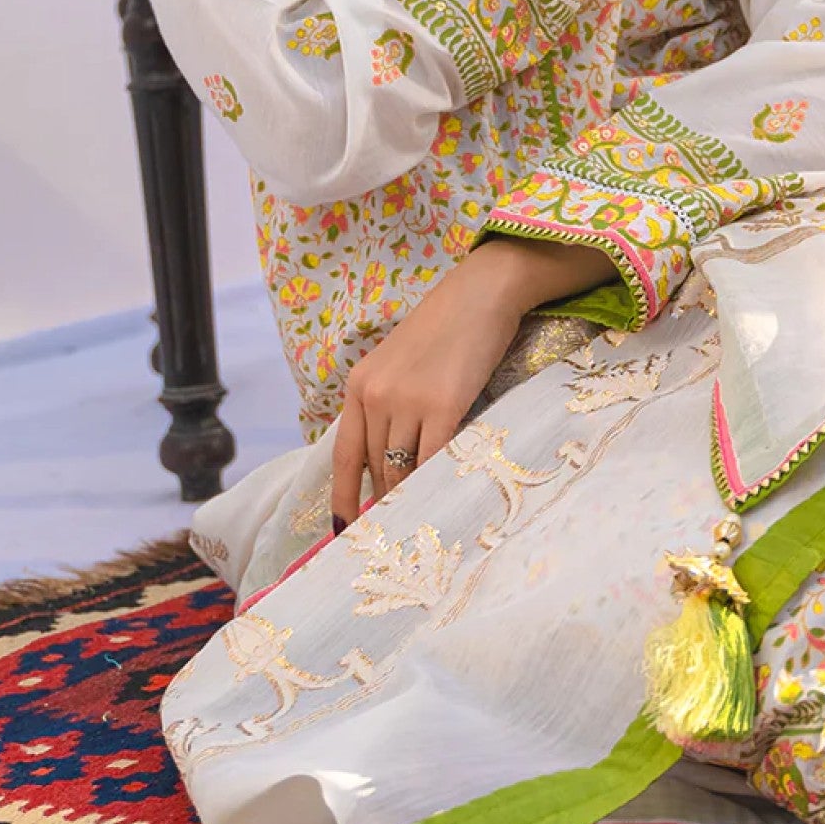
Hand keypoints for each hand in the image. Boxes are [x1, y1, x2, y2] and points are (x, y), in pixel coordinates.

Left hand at [329, 251, 524, 530]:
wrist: (481, 293)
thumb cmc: (445, 326)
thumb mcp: (399, 363)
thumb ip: (388, 405)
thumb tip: (390, 461)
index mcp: (359, 385)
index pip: (344, 455)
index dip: (344, 497)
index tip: (345, 530)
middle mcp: (376, 395)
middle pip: (377, 468)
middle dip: (387, 501)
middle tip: (398, 531)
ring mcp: (408, 401)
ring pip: (403, 469)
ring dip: (412, 496)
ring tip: (423, 520)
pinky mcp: (444, 405)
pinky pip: (434, 459)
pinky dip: (436, 482)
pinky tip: (443, 497)